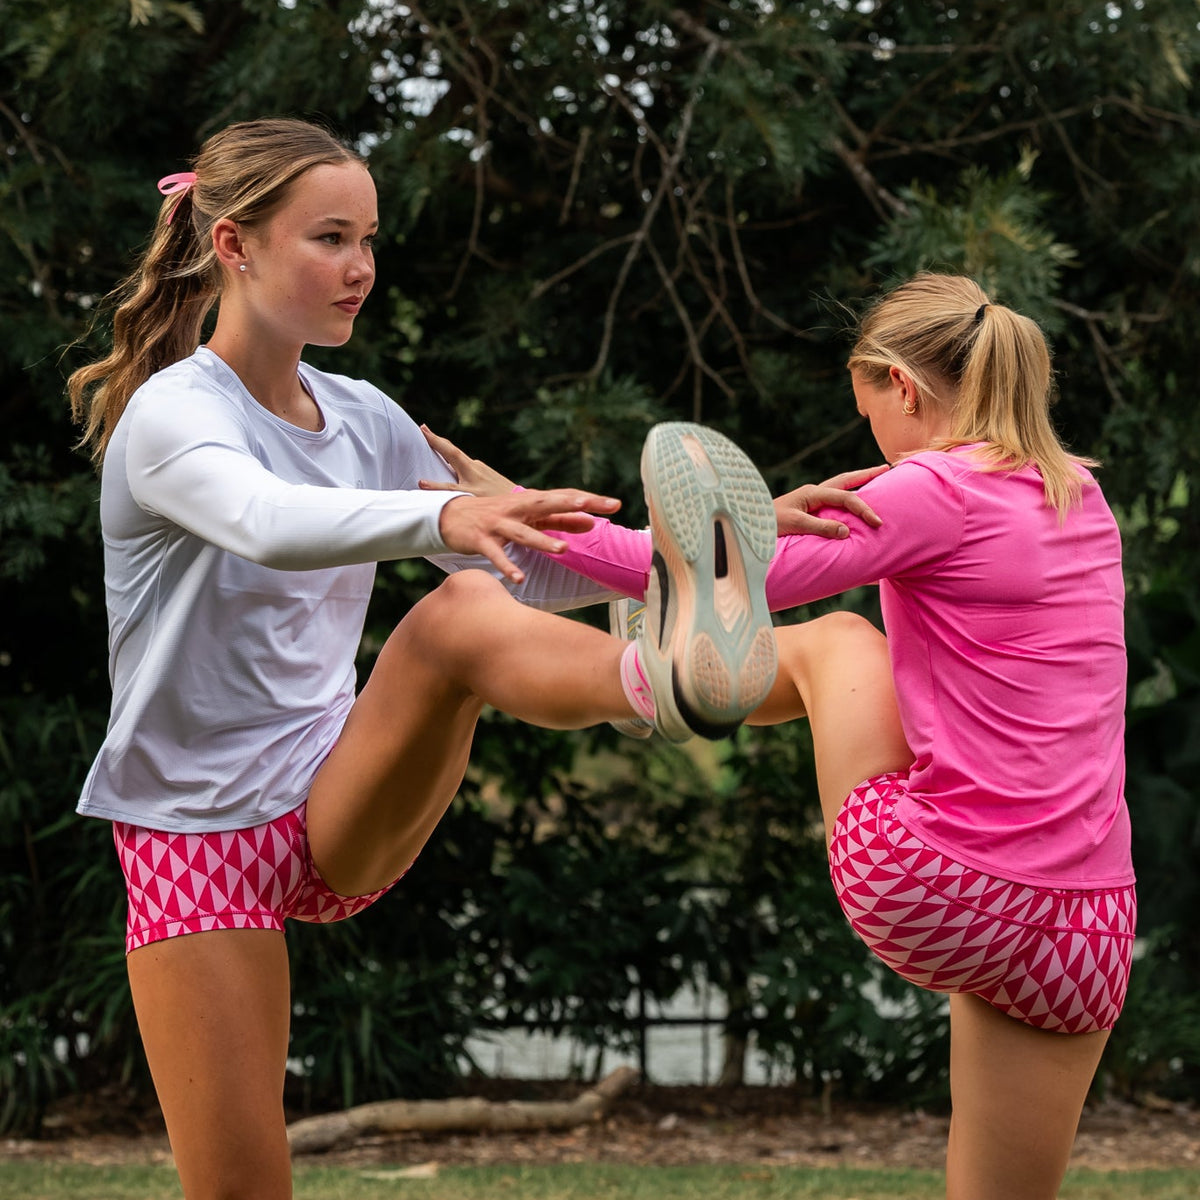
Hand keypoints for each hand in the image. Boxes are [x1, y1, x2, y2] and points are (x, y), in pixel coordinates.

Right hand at [419, 425, 514, 496]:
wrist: (519, 501)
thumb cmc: (492, 500)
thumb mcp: (465, 496)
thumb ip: (443, 490)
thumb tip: (421, 482)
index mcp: (469, 468)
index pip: (447, 449)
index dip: (434, 439)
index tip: (422, 428)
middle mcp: (476, 465)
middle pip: (453, 451)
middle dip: (438, 441)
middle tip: (425, 430)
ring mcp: (484, 469)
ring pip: (462, 461)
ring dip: (449, 455)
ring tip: (437, 451)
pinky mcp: (489, 475)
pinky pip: (469, 468)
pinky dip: (460, 466)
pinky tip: (459, 472)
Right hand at [439, 489, 620, 583]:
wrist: (449, 515)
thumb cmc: (496, 516)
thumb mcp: (529, 516)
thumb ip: (559, 520)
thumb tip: (591, 523)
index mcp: (531, 502)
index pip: (565, 498)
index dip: (589, 501)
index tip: (616, 504)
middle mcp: (517, 509)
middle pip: (548, 504)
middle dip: (571, 506)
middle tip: (594, 510)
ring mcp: (499, 524)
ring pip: (524, 533)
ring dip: (543, 541)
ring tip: (563, 550)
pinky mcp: (481, 540)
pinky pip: (496, 554)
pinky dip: (506, 566)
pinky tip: (519, 578)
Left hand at [773, 465, 888, 536]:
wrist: (750, 523)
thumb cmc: (769, 523)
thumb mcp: (795, 525)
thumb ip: (820, 527)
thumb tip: (846, 531)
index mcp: (812, 493)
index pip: (845, 498)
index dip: (863, 509)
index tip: (876, 522)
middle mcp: (813, 491)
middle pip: (846, 479)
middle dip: (866, 474)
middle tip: (886, 468)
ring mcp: (810, 497)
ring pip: (840, 485)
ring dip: (857, 481)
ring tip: (875, 477)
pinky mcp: (807, 505)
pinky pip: (833, 497)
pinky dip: (846, 494)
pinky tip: (851, 498)